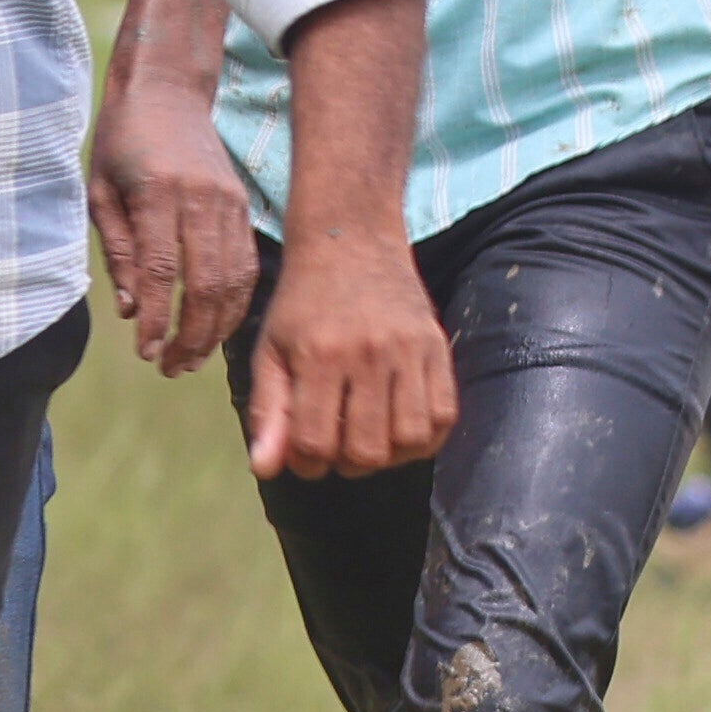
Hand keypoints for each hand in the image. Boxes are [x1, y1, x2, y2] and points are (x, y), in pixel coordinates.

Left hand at [87, 60, 266, 377]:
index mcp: (158, 193)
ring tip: (191, 360)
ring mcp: (229, 203)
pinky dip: (234, 304)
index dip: (157, 318)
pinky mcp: (243, 207)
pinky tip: (215, 328)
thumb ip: (116, 250)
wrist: (167, 93)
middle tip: (170, 369)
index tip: (145, 352)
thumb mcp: (100, 191)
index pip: (162, 270)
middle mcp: (201, 200)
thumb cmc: (121, 143)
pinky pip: (246, 265)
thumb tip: (130, 311)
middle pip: (206, 282)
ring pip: (234, 279)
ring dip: (215, 328)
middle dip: (191, 335)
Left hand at [241, 219, 450, 480]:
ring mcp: (409, 350)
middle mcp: (368, 353)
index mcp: (319, 354)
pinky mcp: (437, 347)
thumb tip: (265, 469)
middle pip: (366, 450)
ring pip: (409, 440)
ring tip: (369, 438)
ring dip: (388, 455)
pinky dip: (425, 438)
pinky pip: (445, 416)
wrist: (351, 242)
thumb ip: (268, 412)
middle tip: (337, 446)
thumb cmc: (303, 304)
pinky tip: (400, 428)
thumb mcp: (270, 351)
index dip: (306, 464)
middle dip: (346, 464)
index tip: (304, 453)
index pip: (316, 443)